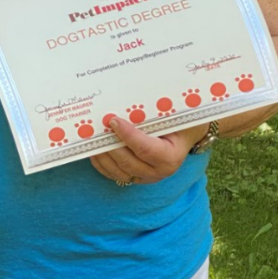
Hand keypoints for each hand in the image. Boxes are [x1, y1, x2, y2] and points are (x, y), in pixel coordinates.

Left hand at [90, 113, 208, 185]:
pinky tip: (94, 151)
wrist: (185, 135)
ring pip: (119, 171)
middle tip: (98, 129)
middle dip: (110, 146)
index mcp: (171, 156)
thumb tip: (132, 100)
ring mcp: (146, 177)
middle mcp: (159, 171)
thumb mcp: (175, 115)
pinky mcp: (135, 178)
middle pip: (128, 162)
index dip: (128, 136)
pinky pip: (114, 175)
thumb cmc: (180, 122)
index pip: (146, 149)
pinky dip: (102, 164)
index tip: (114, 121)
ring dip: (103, 156)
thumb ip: (159, 110)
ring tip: (93, 139)